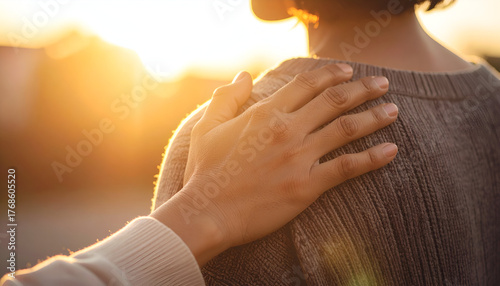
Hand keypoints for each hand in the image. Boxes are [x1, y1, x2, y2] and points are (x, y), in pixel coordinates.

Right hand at [151, 63, 398, 264]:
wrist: (208, 212)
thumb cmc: (206, 170)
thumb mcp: (206, 126)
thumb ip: (226, 97)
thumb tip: (244, 75)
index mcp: (266, 113)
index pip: (307, 84)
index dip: (331, 73)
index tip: (348, 70)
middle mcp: (287, 130)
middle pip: (334, 100)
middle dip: (363, 88)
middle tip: (382, 83)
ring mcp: (298, 158)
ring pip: (346, 129)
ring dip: (374, 117)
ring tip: (393, 110)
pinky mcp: (306, 186)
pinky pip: (347, 167)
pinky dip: (372, 158)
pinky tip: (391, 150)